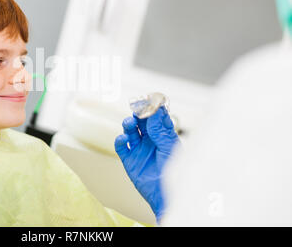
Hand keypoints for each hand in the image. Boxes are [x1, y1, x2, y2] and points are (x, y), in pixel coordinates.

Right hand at [114, 106, 178, 222]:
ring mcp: (140, 150)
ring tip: (129, 123)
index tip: (149, 99)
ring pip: (130, 132)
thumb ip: (160, 130)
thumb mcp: (169, 148)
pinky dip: (120, 141)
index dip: (152, 108)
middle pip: (141, 122)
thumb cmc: (174, 174)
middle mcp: (151, 141)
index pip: (157, 117)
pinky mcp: (130, 160)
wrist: (166, 196)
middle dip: (138, 113)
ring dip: (128, 125)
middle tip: (135, 107)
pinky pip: (122, 147)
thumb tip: (155, 111)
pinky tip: (123, 138)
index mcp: (164, 136)